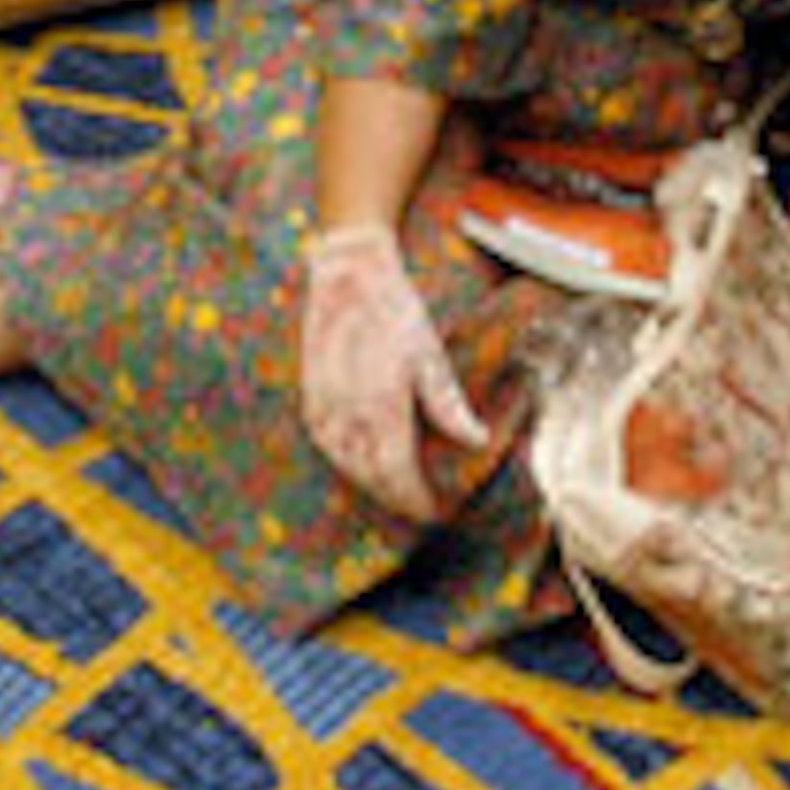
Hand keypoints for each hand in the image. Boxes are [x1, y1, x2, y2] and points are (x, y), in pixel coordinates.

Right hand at [297, 223, 485, 520]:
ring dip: (372, 485)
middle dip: (396, 499)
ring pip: (347, 468)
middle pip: (372, 480)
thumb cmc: (395, 315)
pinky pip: (328, 447)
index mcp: (382, 411)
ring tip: (395, 491)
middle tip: (419, 507)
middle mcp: (349, 418)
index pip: (398, 477)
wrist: (348, 279)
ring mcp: (325, 410)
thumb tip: (477, 442)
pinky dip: (347, 464)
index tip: (433, 511)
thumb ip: (450, 406)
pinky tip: (362, 463)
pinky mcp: (311, 400)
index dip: (416, 500)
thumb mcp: (431, 357)